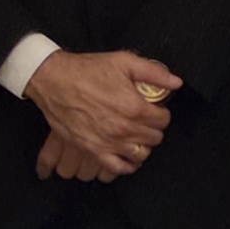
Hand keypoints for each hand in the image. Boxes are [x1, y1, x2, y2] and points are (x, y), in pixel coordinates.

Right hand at [23, 48, 178, 179]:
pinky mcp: (93, 150)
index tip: (154, 109)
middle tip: (144, 120)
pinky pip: (118, 167)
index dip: (161, 113)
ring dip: (142, 145)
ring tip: (137, 136)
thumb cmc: (87, 70)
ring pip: (140, 154)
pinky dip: (127, 165)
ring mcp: (109, 142)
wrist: (53, 80)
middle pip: (154, 138)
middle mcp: (124, 128)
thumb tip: (176, 83)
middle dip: (153, 128)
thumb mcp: (123, 61)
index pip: (163, 120)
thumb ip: (153, 73)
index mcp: (135, 107)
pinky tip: (128, 157)